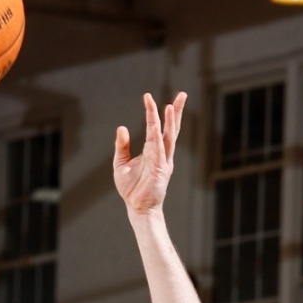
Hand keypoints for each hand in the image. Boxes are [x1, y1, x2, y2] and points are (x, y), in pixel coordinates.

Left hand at [113, 92, 185, 214]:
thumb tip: (122, 128)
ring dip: (170, 121)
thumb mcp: (121, 163)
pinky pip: (159, 149)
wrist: (137, 207)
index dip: (154, 113)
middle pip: (171, 129)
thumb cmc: (131, 188)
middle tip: (182, 95)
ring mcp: (163, 160)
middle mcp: (161, 153)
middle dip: (176, 112)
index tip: (150, 98)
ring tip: (170, 106)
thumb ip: (122, 146)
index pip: (157, 128)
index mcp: (153, 151)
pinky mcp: (160, 169)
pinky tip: (157, 126)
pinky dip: (158, 137)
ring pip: (168, 137)